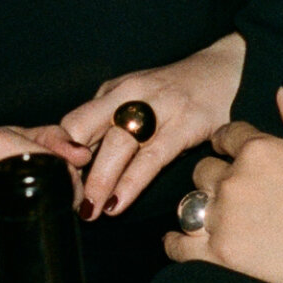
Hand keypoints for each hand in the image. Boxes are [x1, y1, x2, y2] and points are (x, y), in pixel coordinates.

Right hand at [0, 128, 82, 277]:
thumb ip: (45, 138)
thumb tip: (82, 154)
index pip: (54, 169)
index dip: (68, 186)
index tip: (65, 193)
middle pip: (40, 205)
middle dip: (46, 212)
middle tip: (34, 212)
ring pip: (18, 235)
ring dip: (19, 235)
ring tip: (4, 223)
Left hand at [55, 34, 247, 217]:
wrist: (231, 71)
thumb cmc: (178, 93)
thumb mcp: (137, 98)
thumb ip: (110, 123)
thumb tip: (77, 166)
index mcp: (116, 90)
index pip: (73, 122)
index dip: (59, 154)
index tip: (52, 181)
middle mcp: (133, 94)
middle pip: (88, 131)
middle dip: (73, 170)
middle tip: (64, 201)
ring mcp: (162, 107)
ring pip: (118, 146)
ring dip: (100, 182)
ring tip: (90, 210)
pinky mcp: (188, 123)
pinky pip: (152, 157)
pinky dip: (132, 183)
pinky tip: (118, 203)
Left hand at [167, 89, 282, 282]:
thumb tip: (280, 90)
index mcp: (259, 149)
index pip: (227, 134)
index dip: (233, 141)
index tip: (238, 151)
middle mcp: (234, 180)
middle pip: (203, 169)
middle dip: (217, 174)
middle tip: (238, 188)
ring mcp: (224, 218)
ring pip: (189, 203)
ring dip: (201, 205)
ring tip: (216, 213)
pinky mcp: (221, 255)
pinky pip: (179, 245)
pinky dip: (176, 242)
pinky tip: (181, 239)